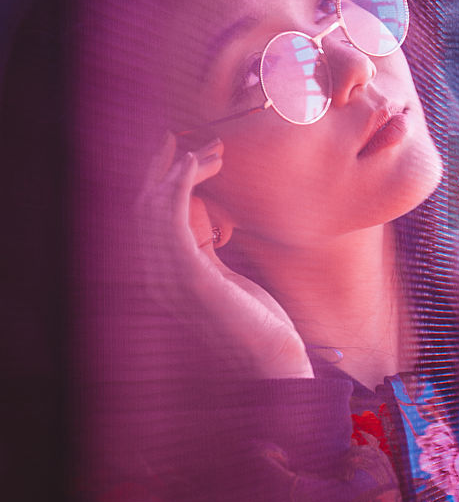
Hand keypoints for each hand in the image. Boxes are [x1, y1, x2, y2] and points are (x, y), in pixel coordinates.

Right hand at [134, 133, 312, 377]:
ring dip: (177, 167)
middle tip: (194, 135)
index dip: (163, 178)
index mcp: (167, 274)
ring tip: (210, 147)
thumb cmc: (261, 327)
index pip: (151, 216)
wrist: (273, 366)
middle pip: (142, 204)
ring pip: (151, 204)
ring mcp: (167, 277)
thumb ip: (211, 254)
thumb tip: (211, 226)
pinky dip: (180, 184)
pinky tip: (202, 164)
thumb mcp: (231, 281)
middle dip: (163, 165)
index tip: (191, 150)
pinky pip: (170, 217)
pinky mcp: (188, 276)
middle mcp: (157, 275)